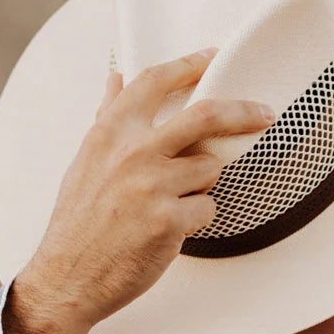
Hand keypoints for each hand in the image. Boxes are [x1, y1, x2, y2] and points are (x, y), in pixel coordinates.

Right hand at [8, 47, 277, 333]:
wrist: (67, 277)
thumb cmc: (79, 222)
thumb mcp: (86, 161)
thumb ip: (108, 117)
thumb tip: (116, 77)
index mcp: (109, 134)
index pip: (153, 82)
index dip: (188, 64)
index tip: (212, 56)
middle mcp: (132, 153)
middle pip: (206, 116)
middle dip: (243, 112)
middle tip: (265, 113)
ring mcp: (153, 186)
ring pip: (209, 169)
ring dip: (200, 185)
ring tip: (168, 204)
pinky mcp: (170, 221)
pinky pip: (207, 207)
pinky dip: (195, 218)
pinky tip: (167, 230)